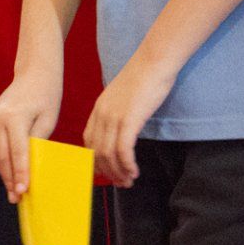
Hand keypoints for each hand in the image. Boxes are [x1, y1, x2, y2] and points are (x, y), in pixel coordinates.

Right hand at [0, 67, 62, 202]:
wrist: (33, 72)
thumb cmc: (46, 95)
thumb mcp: (48, 120)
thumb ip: (37, 142)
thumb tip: (30, 167)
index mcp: (14, 117)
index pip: (18, 153)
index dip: (21, 174)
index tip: (24, 192)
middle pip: (2, 157)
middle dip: (9, 179)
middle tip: (17, 199)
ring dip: (4, 173)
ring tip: (13, 191)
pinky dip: (1, 161)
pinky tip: (9, 173)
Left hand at [84, 55, 176, 186]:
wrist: (154, 61)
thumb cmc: (145, 78)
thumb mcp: (125, 98)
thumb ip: (119, 114)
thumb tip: (123, 132)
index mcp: (98, 108)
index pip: (89, 142)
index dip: (96, 161)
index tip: (107, 173)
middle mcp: (101, 113)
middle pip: (97, 152)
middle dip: (108, 172)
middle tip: (121, 183)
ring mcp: (113, 116)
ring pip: (108, 154)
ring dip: (118, 172)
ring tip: (129, 181)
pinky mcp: (129, 119)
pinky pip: (123, 150)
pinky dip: (127, 165)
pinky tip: (134, 171)